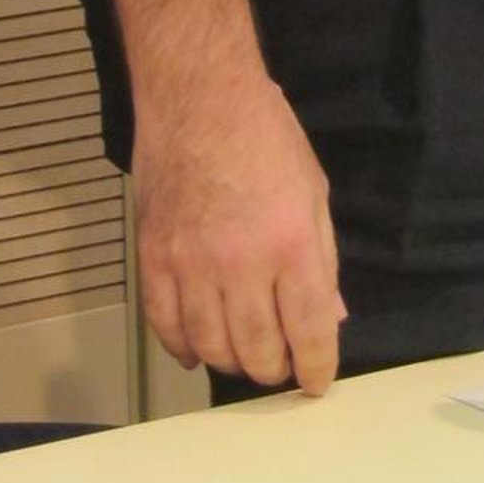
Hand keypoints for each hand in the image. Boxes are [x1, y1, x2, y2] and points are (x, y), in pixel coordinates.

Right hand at [132, 73, 345, 393]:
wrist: (199, 99)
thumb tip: (329, 317)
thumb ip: (322, 260)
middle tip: (282, 364)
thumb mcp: (313, 191)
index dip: (316, 368)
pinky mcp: (154, 261)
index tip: (316, 383)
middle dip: (276, 369)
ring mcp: (191, 266)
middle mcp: (241, 263)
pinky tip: (199, 348)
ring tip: (246, 354)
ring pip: (212, 348)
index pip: (309, 331)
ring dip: (233, 361)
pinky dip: (184, 348)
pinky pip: (167, 328)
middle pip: (258, 351)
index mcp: (291, 243)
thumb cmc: (266, 137)